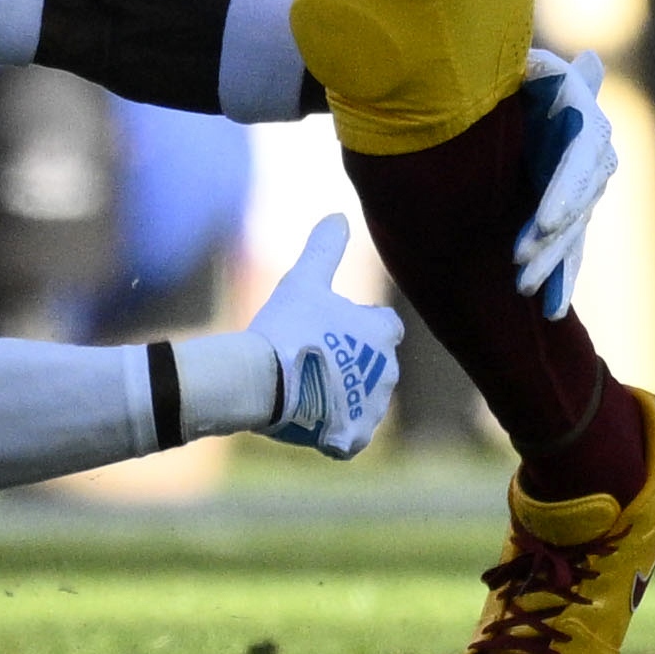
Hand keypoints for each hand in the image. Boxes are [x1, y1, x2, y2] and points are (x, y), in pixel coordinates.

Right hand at [244, 217, 400, 456]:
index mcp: (383, 334)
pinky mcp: (354, 437)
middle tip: (314, 358)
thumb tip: (338, 215)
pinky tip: (311, 418)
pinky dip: (334, 430)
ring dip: (344, 396)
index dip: (360, 326)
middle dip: (353, 364)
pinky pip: (349, 435)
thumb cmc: (287, 326)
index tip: (331, 328)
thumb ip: (325, 248)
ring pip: (363, 401)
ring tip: (308, 387)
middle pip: (376, 366)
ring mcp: (372, 409)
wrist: (266, 379)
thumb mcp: (304, 280)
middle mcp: (388, 372)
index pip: (385, 327)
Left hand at [512, 47, 614, 315]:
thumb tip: (589, 62)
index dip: (564, 194)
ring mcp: (581, 191)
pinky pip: (570, 249)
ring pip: (571, 234)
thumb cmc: (514, 74)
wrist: (503, 91)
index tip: (544, 222)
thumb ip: (546, 74)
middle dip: (552, 240)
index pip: (582, 164)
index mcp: (584, 123)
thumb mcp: (529, 67)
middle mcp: (592, 160)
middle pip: (578, 207)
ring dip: (552, 265)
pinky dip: (562, 279)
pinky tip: (553, 312)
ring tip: (525, 289)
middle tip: (519, 265)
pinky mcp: (565, 214)